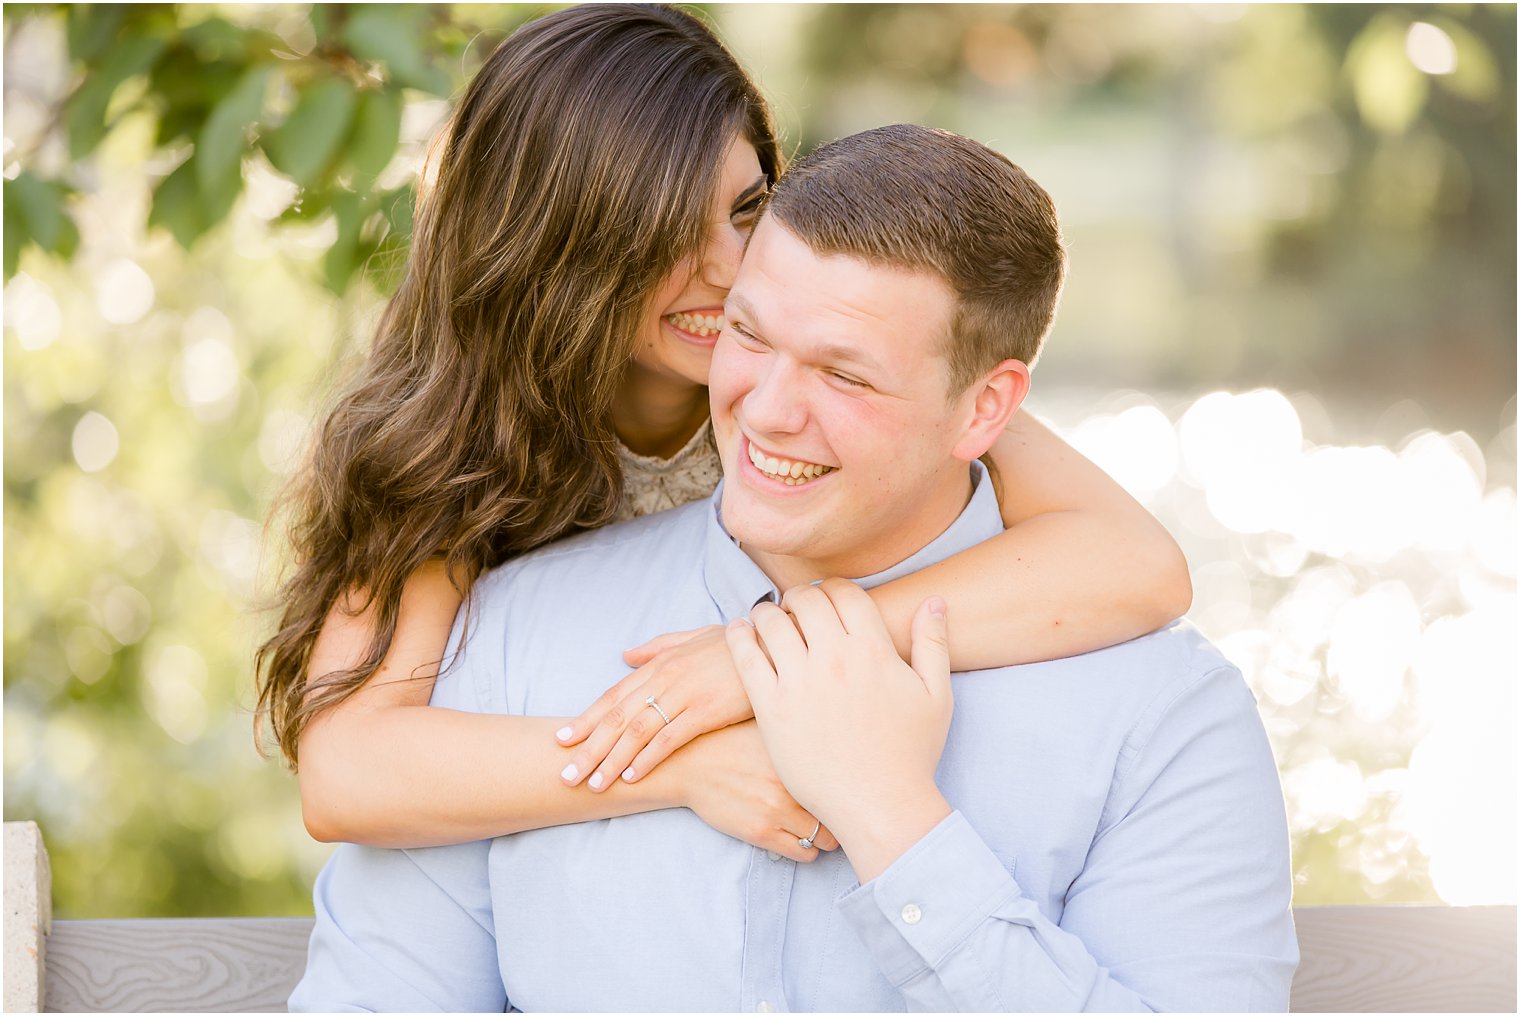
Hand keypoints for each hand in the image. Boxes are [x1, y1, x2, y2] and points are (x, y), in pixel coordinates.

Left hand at [555, 624, 753, 790]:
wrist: (774, 641)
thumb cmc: (735, 643)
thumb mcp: (693, 637)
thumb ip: (657, 647)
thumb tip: (627, 656)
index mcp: (659, 664)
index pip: (613, 696)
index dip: (586, 720)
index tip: (561, 741)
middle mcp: (665, 678)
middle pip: (617, 717)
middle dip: (588, 748)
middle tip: (565, 775)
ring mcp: (684, 694)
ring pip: (637, 731)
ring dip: (611, 760)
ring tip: (593, 784)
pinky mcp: (706, 711)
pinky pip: (670, 738)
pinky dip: (648, 759)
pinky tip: (632, 777)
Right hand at [673, 720, 838, 861]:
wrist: (690, 763)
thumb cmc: (732, 739)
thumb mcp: (770, 724)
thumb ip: (802, 729)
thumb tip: (837, 728)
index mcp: (800, 752)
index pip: (846, 775)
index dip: (849, 784)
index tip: (848, 789)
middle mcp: (794, 781)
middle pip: (840, 809)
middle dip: (840, 814)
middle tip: (835, 812)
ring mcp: (778, 809)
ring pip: (827, 838)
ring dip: (826, 836)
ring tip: (818, 827)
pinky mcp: (762, 832)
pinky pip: (804, 853)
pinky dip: (808, 849)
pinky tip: (799, 837)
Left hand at [727, 579, 953, 882]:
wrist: (880, 805)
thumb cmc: (911, 755)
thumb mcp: (936, 695)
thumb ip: (934, 643)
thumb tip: (933, 600)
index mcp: (874, 650)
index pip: (845, 593)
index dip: (834, 588)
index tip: (827, 595)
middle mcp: (835, 659)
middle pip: (806, 601)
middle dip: (800, 596)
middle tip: (794, 605)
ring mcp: (800, 683)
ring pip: (772, 623)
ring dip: (767, 612)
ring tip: (765, 617)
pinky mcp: (772, 709)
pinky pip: (746, 659)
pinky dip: (739, 637)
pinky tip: (738, 631)